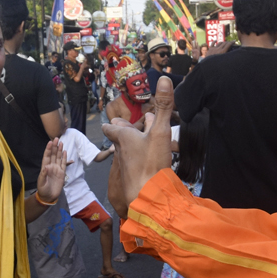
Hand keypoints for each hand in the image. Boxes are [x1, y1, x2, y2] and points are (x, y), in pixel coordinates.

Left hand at [37, 137, 66, 202]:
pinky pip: (63, 164)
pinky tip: (65, 151)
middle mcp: (51, 166)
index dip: (48, 149)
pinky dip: (64, 157)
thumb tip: (46, 167)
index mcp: (45, 167)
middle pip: (53, 154)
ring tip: (61, 142)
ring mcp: (57, 169)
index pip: (46, 156)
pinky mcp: (62, 173)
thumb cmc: (43, 190)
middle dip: (54, 147)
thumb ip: (43, 175)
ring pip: (58, 157)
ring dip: (59, 150)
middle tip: (56, 138)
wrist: (49, 196)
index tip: (50, 142)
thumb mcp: (41, 183)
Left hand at [103, 75, 173, 217]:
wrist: (147, 198)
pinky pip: (134, 168)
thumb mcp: (160, 132)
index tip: (115, 123)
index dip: (113, 125)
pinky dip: (140, 163)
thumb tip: (165, 79)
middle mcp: (121, 152)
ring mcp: (125, 168)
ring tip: (145, 144)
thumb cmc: (151, 164)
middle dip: (126, 134)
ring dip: (135, 148)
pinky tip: (150, 165)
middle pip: (119, 141)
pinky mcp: (132, 181)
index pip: (111, 128)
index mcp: (124, 138)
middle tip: (133, 129)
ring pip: (127, 154)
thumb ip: (163, 107)